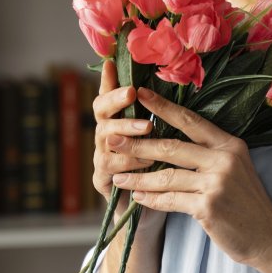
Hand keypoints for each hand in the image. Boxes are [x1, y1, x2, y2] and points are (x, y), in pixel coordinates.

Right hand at [92, 62, 163, 229]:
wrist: (152, 207)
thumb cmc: (159, 165)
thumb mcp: (163, 135)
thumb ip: (159, 112)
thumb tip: (170, 80)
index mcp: (117, 120)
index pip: (108, 95)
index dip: (109, 81)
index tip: (113, 64)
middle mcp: (105, 135)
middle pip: (100, 111)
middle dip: (116, 100)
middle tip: (133, 92)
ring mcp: (100, 156)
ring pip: (104, 137)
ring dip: (125, 128)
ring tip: (148, 127)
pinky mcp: (101, 180)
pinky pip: (108, 167)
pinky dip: (127, 162)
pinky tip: (145, 161)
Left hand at [109, 86, 271, 269]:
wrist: (269, 237)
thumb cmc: (246, 203)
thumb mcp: (234, 168)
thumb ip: (208, 153)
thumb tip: (168, 140)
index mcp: (229, 144)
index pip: (190, 119)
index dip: (162, 106)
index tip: (139, 93)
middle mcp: (224, 159)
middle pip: (171, 146)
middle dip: (137, 144)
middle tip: (111, 140)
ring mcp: (216, 183)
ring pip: (166, 175)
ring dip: (137, 177)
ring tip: (117, 177)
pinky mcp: (208, 207)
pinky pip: (170, 200)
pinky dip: (151, 199)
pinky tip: (137, 198)